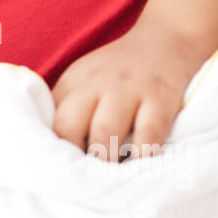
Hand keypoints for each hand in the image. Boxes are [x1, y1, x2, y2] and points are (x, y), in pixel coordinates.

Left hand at [50, 20, 207, 161]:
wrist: (167, 40)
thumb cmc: (119, 72)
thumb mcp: (86, 81)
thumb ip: (68, 109)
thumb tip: (53, 153)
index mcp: (73, 83)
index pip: (51, 122)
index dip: (56, 151)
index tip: (65, 171)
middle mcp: (96, 83)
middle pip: (69, 126)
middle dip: (75, 157)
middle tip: (87, 178)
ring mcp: (129, 88)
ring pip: (104, 131)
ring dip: (106, 160)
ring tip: (111, 176)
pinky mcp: (160, 96)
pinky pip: (148, 133)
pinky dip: (143, 154)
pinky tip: (141, 163)